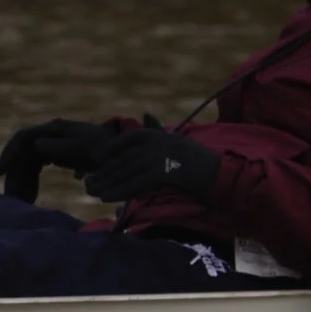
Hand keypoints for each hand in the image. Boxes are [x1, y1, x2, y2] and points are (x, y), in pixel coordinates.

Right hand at [0, 118, 118, 202]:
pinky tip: (30, 198)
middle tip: (11, 199)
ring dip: (20, 182)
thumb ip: (66, 148)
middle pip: (22, 153)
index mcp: (57, 129)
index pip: (24, 138)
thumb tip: (37, 145)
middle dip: (14, 175)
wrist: (131, 157)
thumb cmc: (114, 154)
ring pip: (27, 163)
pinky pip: (35, 169)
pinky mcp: (57, 156)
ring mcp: (53, 146)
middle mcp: (51, 135)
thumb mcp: (92, 151)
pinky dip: (30, 183)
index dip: (9, 154)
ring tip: (20, 203)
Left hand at [83, 126, 220, 203]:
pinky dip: (118, 191)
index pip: (129, 139)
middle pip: (123, 158)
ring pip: (125, 172)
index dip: (111, 148)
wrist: (223, 178)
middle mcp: (156, 143)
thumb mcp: (177, 140)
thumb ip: (158, 129)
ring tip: (92, 192)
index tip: (97, 158)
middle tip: (87, 182)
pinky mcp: (162, 173)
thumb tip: (145, 113)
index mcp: (159, 135)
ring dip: (107, 184)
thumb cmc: (201, 161)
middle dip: (104, 172)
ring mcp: (158, 157)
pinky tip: (106, 198)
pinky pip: (134, 184)